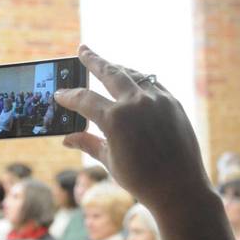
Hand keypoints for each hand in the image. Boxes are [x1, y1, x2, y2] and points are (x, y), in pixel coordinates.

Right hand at [55, 45, 210, 205]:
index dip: (68, 96)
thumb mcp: (110, 161)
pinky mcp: (173, 102)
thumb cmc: (141, 180)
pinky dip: (139, 80)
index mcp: (115, 119)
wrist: (180, 188)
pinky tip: (133, 82)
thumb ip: (88, 143)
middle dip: (93, 60)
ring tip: (106, 65)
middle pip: (110, 72)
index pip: (84, 100)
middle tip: (83, 50)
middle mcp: (136, 103)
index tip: (59, 94)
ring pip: (133, 74)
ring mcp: (157, 100)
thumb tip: (67, 138)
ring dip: (118, 68)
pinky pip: (152, 83)